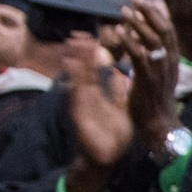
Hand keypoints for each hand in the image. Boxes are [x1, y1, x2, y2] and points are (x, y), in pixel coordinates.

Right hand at [62, 33, 134, 191]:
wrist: (107, 157)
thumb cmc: (112, 134)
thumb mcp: (119, 108)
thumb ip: (116, 92)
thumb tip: (118, 74)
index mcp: (97, 95)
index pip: (93, 70)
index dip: (91, 55)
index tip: (91, 38)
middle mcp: (87, 97)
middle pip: (82, 71)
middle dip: (79, 53)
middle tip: (77, 34)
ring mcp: (82, 105)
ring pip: (77, 79)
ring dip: (74, 62)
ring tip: (72, 44)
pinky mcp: (79, 114)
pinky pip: (76, 95)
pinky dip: (74, 80)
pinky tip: (72, 67)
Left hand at [116, 0, 181, 150]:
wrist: (158, 123)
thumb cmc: (155, 100)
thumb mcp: (158, 74)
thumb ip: (152, 56)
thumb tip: (142, 40)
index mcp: (173, 60)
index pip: (169, 31)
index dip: (158, 14)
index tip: (147, 1)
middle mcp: (169, 63)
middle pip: (163, 31)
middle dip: (149, 12)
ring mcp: (160, 70)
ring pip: (152, 40)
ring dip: (137, 23)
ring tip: (124, 11)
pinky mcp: (147, 79)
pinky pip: (139, 55)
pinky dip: (129, 41)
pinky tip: (119, 31)